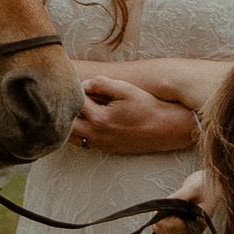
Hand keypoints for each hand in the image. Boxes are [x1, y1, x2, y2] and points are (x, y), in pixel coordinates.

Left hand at [70, 73, 200, 154]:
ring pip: (73, 137)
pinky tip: (90, 120)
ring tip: (81, 109)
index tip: (85, 83)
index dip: (77, 90)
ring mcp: (101, 145)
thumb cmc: (146, 106)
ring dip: (72, 122)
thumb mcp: (125, 89)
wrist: (165, 128)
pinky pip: (84, 142)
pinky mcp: (107, 149)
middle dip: (69, 109)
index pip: (75, 102)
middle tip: (75, 97)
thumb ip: (100, 84)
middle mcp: (96, 135)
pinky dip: (81, 132)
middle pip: (68, 123)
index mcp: (99, 119)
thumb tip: (83, 84)